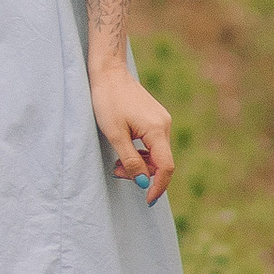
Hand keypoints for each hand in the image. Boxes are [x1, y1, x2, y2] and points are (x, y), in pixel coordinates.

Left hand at [90, 54, 173, 205]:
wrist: (108, 72)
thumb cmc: (108, 101)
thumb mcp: (115, 134)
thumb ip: (131, 160)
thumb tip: (144, 182)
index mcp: (157, 130)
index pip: (166, 167)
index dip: (158, 186)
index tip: (147, 200)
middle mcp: (164, 125)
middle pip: (161, 162)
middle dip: (144, 174)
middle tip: (118, 173)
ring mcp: (161, 120)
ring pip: (156, 153)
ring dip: (140, 164)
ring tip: (118, 164)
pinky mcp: (154, 117)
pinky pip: (153, 143)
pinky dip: (141, 153)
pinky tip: (125, 151)